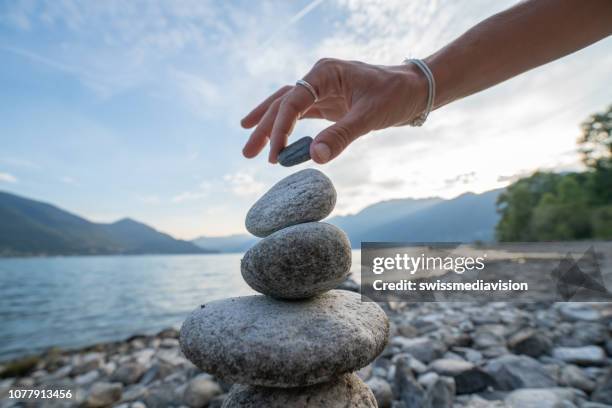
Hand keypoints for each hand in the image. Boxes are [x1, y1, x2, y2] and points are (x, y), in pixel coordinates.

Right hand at [241, 58, 427, 163]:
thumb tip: (314, 158)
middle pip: (282, 103)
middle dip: (264, 128)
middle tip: (247, 153)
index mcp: (325, 73)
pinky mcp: (329, 104)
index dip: (281, 128)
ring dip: (269, 128)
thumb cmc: (395, 96)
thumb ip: (342, 136)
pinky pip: (301, 116)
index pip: (293, 100)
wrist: (415, 90)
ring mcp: (322, 91)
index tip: (276, 154)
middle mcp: (319, 79)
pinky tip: (275, 142)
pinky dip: (287, 129)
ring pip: (288, 109)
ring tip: (250, 149)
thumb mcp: (370, 116)